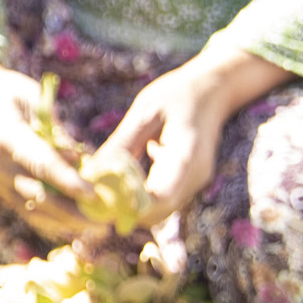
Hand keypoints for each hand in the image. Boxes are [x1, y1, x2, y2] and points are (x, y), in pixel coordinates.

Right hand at [0, 55, 92, 239]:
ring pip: (34, 210)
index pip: (41, 163)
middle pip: (39, 195)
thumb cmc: (8, 93)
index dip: (68, 181)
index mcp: (6, 136)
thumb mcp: (33, 99)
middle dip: (74, 212)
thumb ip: (56, 130)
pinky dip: (51, 221)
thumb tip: (82, 160)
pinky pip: (27, 210)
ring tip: (98, 230)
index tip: (95, 195)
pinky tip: (75, 227)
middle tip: (106, 222)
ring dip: (66, 223)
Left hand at [98, 45, 291, 227]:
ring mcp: (195, 182)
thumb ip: (122, 143)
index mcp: (187, 154)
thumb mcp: (144, 112)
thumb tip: (91, 173)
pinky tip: (120, 179)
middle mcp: (196, 175)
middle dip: (123, 209)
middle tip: (91, 195)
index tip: (99, 199)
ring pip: (160, 210)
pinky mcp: (189, 183)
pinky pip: (162, 200)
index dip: (129, 205)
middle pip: (158, 211)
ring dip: (130, 205)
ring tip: (102, 185)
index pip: (161, 196)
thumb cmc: (176, 95)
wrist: (212, 91)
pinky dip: (139, 196)